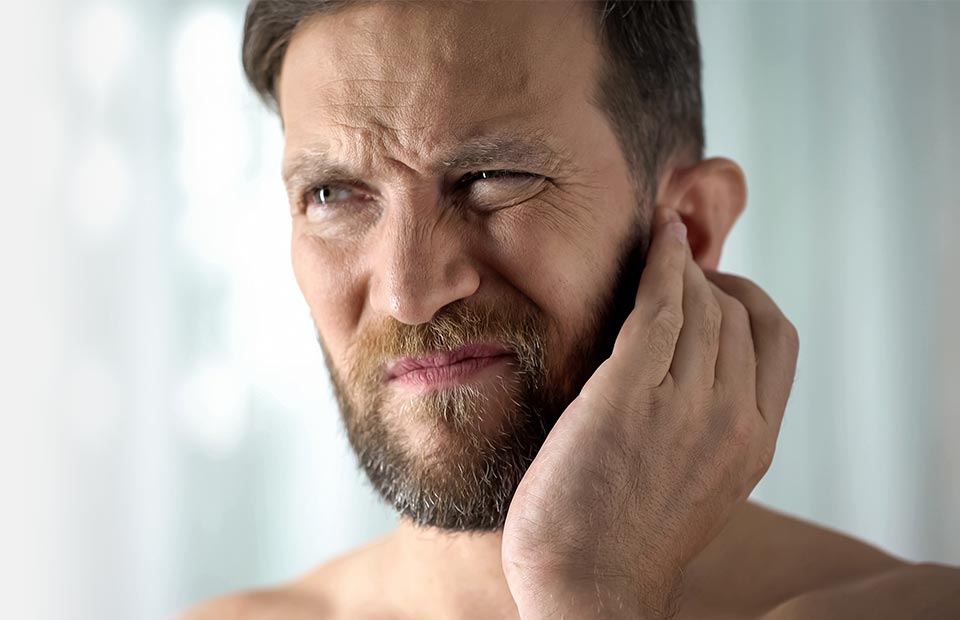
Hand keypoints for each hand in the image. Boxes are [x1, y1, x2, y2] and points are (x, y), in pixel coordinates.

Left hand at [501, 207, 799, 618]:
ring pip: (701, 305)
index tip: (716, 286)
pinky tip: (656, 241)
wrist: (586, 585)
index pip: (777, 341)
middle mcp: (734, 419)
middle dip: (708, 279)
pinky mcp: (630, 394)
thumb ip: (708, 428)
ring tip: (660, 249)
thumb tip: (694, 371)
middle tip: (675, 265)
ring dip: (682, 268)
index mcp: (756, 444)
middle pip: (736, 314)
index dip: (749, 299)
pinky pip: (660, 306)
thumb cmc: (624, 538)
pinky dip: (663, 264)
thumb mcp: (696, 485)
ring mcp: (685, 405)